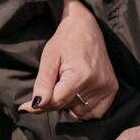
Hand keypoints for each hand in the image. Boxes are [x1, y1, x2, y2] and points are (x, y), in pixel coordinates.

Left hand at [23, 0, 118, 121]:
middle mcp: (97, 83)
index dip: (40, 104)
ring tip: (69, 84)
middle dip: (56, 99)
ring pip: (80, 112)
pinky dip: (85, 108)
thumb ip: (42, 84)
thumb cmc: (64, 40)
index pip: (56, 102)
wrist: (85, 26)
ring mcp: (107, 86)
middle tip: (56, 81)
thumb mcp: (48, 59)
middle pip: (68, 107)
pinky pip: (96, 112)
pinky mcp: (113, 88)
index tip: (27, 106)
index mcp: (80, 75)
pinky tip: (80, 92)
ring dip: (71, 104)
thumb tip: (35, 107)